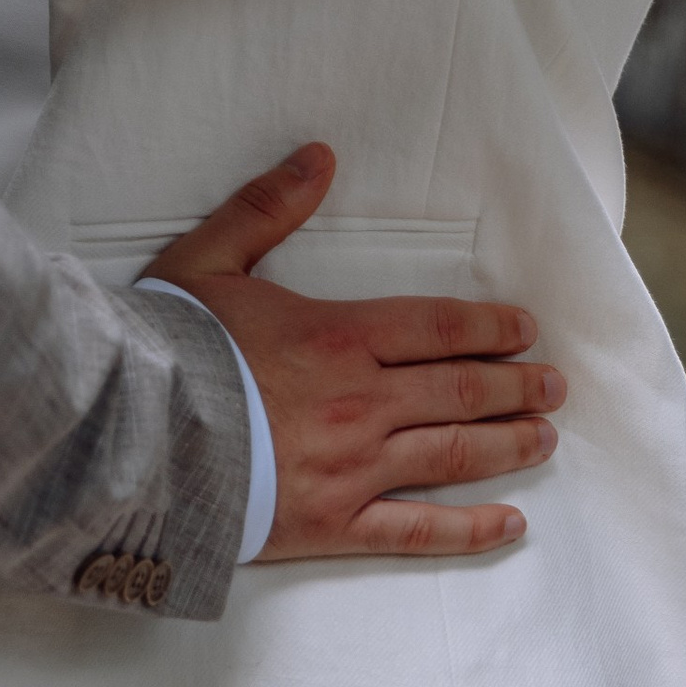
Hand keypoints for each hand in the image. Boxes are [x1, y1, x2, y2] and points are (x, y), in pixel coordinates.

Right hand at [149, 146, 562, 560]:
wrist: (130, 438)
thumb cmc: (169, 347)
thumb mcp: (210, 258)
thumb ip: (268, 205)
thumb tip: (320, 155)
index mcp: (339, 336)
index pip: (439, 329)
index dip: (491, 329)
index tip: (526, 331)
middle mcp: (362, 403)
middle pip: (460, 391)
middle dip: (516, 386)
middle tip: (555, 385)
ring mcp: (353, 468)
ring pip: (452, 456)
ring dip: (508, 446)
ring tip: (545, 439)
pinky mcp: (333, 524)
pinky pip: (416, 531)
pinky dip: (469, 529)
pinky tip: (510, 525)